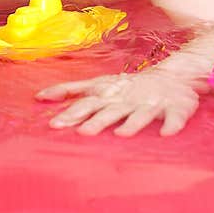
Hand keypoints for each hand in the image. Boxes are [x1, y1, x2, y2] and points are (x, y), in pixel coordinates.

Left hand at [36, 69, 200, 136]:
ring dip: (131, 124)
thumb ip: (70, 91)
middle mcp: (127, 100)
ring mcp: (150, 104)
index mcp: (109, 95)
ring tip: (122, 135)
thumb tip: (39, 96)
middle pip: (110, 111)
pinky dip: (171, 125)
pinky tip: (165, 134)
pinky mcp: (174, 108)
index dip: (71, 113)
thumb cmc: (127, 86)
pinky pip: (174, 118)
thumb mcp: (98, 85)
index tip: (54, 125)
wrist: (170, 77)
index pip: (86, 104)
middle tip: (83, 133)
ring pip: (140, 115)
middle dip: (97, 121)